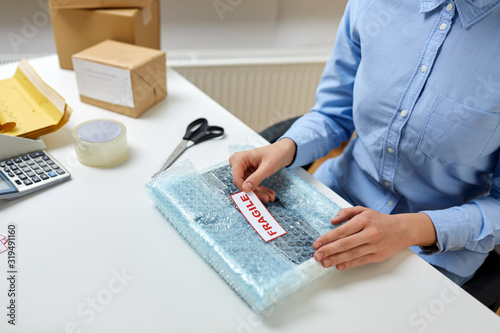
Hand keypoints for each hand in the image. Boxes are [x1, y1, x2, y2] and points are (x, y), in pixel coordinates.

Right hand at [229, 139, 295, 201]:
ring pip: (247, 185)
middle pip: (242, 183)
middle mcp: (238, 163)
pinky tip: (268, 193)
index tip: (254, 196)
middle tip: (266, 198)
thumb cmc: (275, 154)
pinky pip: (251, 184)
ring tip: (270, 196)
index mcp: (239, 158)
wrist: (282, 151)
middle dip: (255, 192)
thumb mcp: (267, 167)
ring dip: (259, 192)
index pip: (237, 178)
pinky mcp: (247, 173)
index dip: (244, 188)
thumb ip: (256, 178)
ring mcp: (242, 168)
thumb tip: (245, 188)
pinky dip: (260, 189)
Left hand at [312, 206, 436, 269]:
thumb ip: (346, 213)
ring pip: (352, 254)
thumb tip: (332, 221)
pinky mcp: (378, 256)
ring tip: (324, 263)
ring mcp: (374, 246)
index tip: (317, 244)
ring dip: (336, 259)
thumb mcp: (363, 210)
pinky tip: (338, 266)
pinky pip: (360, 261)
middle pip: (345, 244)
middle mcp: (369, 233)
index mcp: (364, 220)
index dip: (327, 238)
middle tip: (316, 256)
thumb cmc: (379, 220)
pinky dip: (348, 264)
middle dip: (328, 250)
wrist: (402, 229)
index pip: (342, 230)